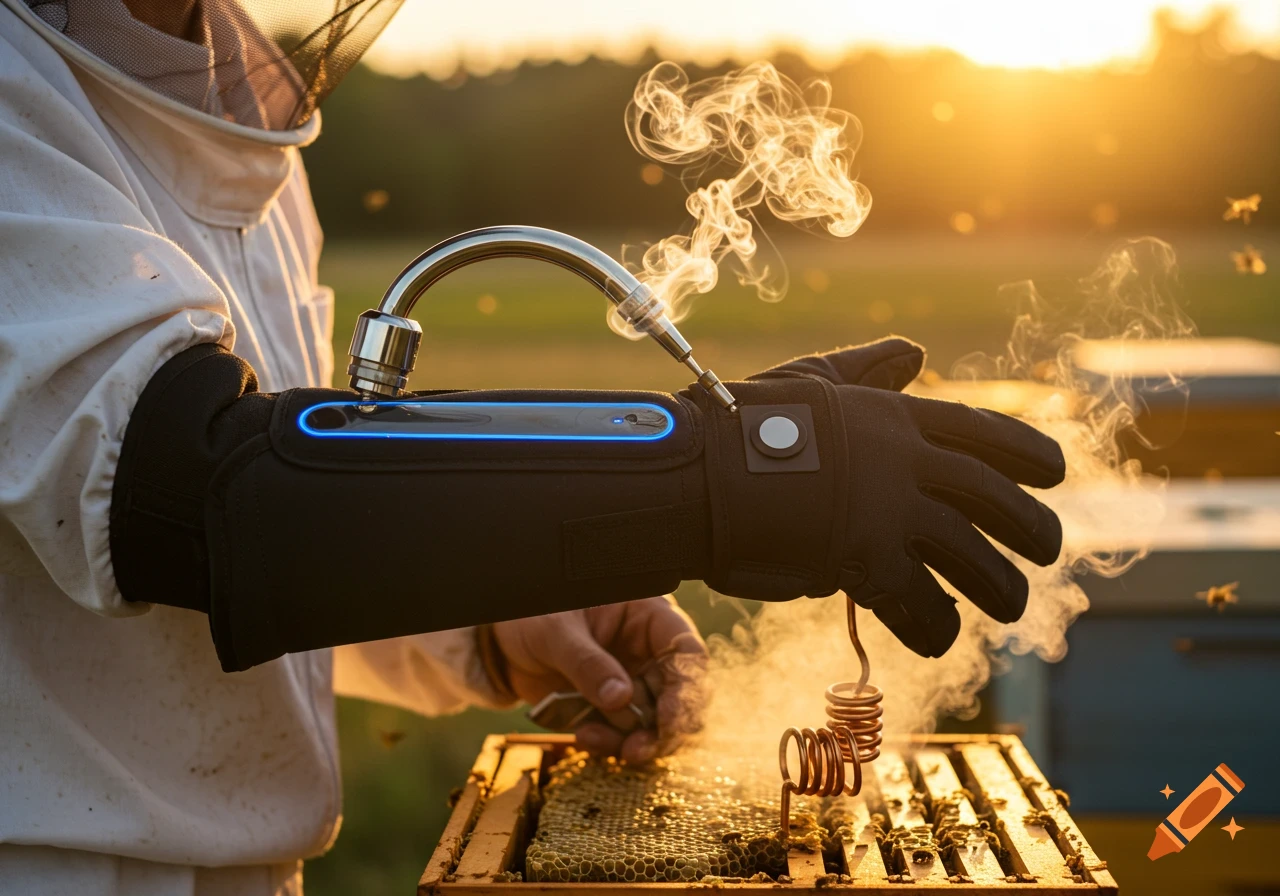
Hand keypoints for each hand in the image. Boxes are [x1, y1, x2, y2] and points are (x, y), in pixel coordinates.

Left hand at [493, 597, 706, 762]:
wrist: (499, 643)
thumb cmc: (532, 616)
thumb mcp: (556, 631)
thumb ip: (587, 662)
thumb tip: (620, 699)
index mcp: (645, 617)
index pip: (686, 651)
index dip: (688, 688)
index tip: (670, 720)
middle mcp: (647, 652)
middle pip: (681, 695)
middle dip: (664, 728)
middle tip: (638, 749)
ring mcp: (632, 682)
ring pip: (655, 723)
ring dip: (634, 740)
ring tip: (595, 739)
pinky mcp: (611, 710)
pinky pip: (625, 735)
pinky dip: (610, 743)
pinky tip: (585, 736)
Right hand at [694, 341, 1064, 658]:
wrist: (699, 474)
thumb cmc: (742, 426)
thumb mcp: (814, 381)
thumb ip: (869, 370)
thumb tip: (915, 353)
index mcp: (894, 416)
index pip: (981, 431)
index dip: (1027, 451)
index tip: (1058, 473)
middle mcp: (904, 462)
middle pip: (993, 497)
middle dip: (1032, 526)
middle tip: (1050, 549)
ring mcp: (888, 513)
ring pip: (972, 556)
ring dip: (1000, 587)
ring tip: (1011, 608)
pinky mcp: (864, 562)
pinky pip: (919, 604)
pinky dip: (933, 627)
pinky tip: (937, 639)